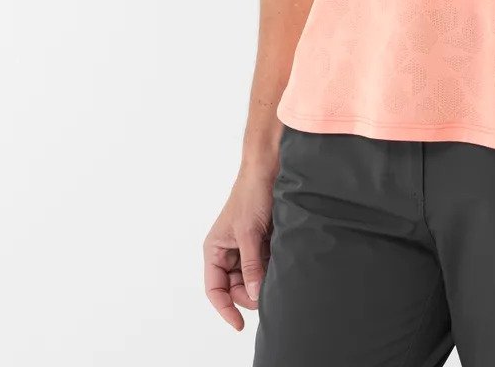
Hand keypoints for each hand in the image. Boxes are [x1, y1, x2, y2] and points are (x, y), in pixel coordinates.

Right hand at [203, 168, 276, 330]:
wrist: (269, 170)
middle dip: (249, 293)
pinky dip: (271, 269)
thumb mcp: (249, 233)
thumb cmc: (250, 195)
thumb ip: (251, 265)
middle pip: (236, 288)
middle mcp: (228, 251)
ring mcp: (245, 248)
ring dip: (263, 279)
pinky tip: (279, 262)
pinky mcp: (261, 244)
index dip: (225, 308)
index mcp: (215, 249)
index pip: (215, 289)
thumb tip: (254, 295)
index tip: (239, 325)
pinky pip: (264, 266)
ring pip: (252, 279)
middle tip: (267, 290)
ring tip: (274, 268)